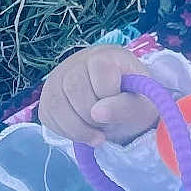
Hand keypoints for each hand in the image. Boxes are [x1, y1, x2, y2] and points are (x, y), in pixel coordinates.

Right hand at [37, 45, 160, 146]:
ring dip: (78, 129)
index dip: (111, 97)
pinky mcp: (48, 96)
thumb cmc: (135, 102)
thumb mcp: (142, 106)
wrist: (122, 107)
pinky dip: (67, 132)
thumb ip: (126, 107)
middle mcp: (78, 60)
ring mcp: (58, 77)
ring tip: (98, 134)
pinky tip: (85, 132)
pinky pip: (48, 115)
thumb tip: (97, 113)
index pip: (100, 71)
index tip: (123, 109)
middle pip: (74, 88)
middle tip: (109, 126)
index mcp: (107, 55)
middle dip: (93, 117)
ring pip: (56, 103)